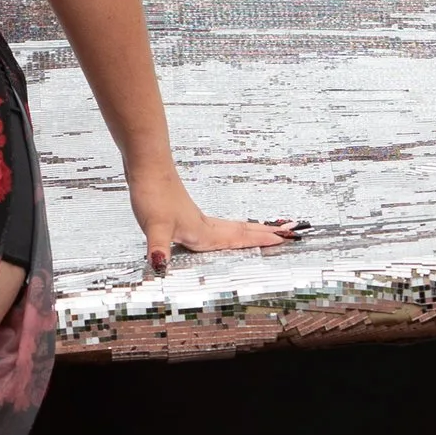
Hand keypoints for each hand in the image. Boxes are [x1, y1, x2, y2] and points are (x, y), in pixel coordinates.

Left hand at [127, 166, 304, 277]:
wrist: (146, 167)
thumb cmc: (152, 195)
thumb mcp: (154, 226)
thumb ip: (158, 248)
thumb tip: (160, 267)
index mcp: (203, 232)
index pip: (239, 238)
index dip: (261, 241)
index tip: (285, 239)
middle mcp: (204, 225)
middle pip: (241, 231)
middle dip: (264, 235)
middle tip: (289, 233)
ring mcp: (195, 217)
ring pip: (230, 227)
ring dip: (249, 230)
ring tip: (265, 232)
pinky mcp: (184, 213)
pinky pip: (216, 224)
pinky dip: (228, 228)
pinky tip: (218, 230)